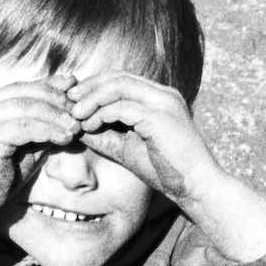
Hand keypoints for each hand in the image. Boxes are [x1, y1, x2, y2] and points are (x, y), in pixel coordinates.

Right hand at [0, 76, 81, 220]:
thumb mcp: (25, 146)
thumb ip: (42, 127)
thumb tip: (71, 111)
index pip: (21, 87)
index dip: (50, 87)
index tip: (74, 92)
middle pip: (24, 92)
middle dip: (56, 100)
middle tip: (79, 113)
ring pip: (26, 106)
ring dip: (55, 115)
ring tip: (76, 127)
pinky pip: (24, 127)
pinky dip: (48, 130)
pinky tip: (65, 138)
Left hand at [64, 72, 211, 208]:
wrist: (197, 188)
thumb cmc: (165, 171)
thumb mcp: (127, 148)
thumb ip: (104, 135)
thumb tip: (76, 127)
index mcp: (159, 98)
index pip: (121, 80)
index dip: (94, 86)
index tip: (73, 100)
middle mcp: (163, 94)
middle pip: (118, 77)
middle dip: (89, 87)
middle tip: (67, 101)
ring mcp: (164, 103)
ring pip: (118, 86)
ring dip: (92, 98)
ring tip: (74, 113)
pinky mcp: (160, 117)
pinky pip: (122, 106)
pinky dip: (101, 113)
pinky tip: (89, 126)